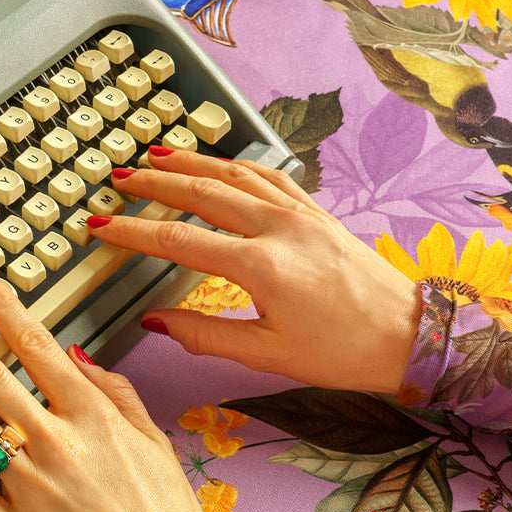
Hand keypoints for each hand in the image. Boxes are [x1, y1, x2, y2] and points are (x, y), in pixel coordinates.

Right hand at [88, 148, 422, 394]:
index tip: (101, 226)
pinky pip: (269, 177)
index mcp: (261, 266)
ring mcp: (301, 215)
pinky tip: (219, 164)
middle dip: (154, 183)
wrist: (410, 337)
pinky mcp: (318, 214)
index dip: (133, 232)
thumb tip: (154, 322)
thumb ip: (204, 335)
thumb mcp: (267, 355)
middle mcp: (279, 228)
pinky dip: (235, 165)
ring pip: (235, 175)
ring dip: (191, 163)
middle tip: (118, 177)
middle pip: (201, 192)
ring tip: (156, 156)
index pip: (178, 241)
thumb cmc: (344, 353)